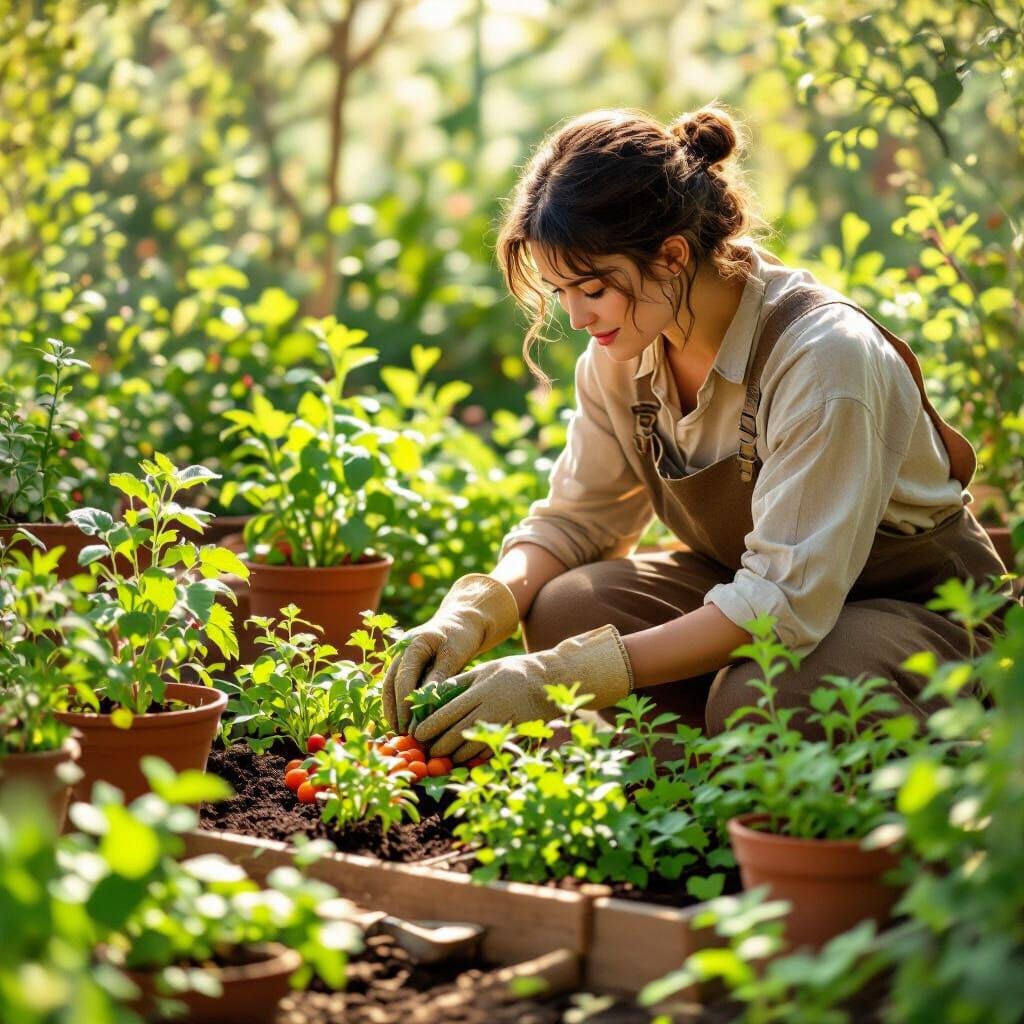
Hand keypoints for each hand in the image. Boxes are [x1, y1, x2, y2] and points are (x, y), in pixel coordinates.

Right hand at [382, 574, 518, 732]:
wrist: (462, 621)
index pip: (404, 678)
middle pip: (390, 684)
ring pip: (389, 686)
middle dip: (394, 710)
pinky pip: (395, 686)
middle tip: (401, 734)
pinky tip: (402, 720)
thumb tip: (426, 703)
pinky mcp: (404, 665)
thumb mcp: (455, 655)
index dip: (405, 704)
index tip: (409, 725)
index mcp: (413, 643)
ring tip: (399, 732)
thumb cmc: (462, 636)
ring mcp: (399, 656)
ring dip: (392, 709)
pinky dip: (396, 703)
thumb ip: (440, 676)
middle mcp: (401, 650)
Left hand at [412, 624, 633, 762]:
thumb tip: (431, 695)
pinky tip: (467, 758)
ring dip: (455, 757)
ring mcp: (504, 725)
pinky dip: (475, 758)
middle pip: (456, 735)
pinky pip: (491, 752)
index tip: (416, 734)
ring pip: (473, 749)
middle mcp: (490, 710)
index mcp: (480, 692)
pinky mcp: (515, 736)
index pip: (448, 713)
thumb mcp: (483, 670)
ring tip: (444, 757)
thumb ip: (458, 683)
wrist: (550, 680)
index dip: (429, 727)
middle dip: (439, 747)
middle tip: (427, 752)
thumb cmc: (512, 672)